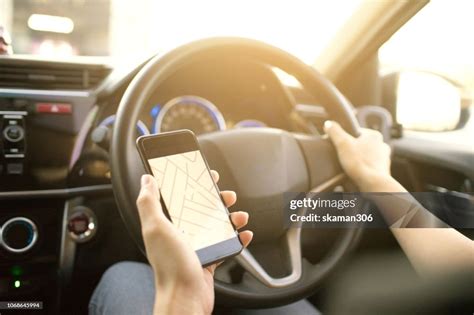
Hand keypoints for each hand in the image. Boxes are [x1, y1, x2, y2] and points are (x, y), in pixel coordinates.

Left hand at [136, 171, 252, 314]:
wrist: (186, 297)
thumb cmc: (170, 266)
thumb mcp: (156, 228)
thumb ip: (149, 202)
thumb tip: (146, 180)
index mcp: (167, 224)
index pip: (180, 197)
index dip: (192, 184)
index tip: (204, 175)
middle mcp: (181, 234)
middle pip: (201, 210)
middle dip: (216, 200)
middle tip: (226, 196)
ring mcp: (196, 247)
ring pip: (216, 226)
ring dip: (230, 219)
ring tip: (239, 217)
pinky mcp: (208, 260)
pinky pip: (225, 245)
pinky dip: (237, 239)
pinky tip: (244, 235)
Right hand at [324, 120, 391, 190]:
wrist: (373, 184)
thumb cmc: (359, 163)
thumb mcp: (342, 143)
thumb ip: (335, 132)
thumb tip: (328, 124)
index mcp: (374, 135)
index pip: (357, 132)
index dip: (346, 138)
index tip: (340, 145)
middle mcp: (382, 145)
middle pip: (362, 144)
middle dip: (353, 149)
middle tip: (343, 155)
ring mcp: (384, 159)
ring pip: (367, 156)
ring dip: (359, 160)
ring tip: (349, 166)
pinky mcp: (383, 171)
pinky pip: (370, 167)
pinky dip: (363, 169)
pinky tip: (357, 173)